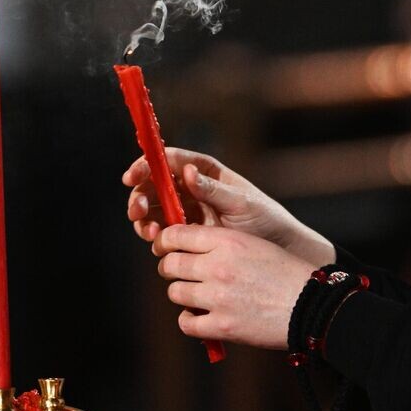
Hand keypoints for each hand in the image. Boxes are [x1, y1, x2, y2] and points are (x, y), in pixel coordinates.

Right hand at [122, 147, 334, 267]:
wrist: (277, 250)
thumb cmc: (265, 219)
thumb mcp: (241, 202)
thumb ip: (213, 189)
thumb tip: (186, 171)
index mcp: (204, 171)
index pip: (168, 159)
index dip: (146, 164)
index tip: (133, 176)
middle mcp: (191, 188)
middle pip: (154, 185)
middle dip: (140, 196)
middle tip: (139, 211)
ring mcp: (187, 211)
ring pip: (153, 209)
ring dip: (144, 218)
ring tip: (150, 232)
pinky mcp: (187, 233)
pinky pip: (162, 230)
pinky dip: (154, 236)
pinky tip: (158, 243)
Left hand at [153, 225, 311, 349]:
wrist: (312, 305)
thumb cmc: (285, 272)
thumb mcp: (253, 243)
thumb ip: (220, 242)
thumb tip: (186, 247)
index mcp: (227, 241)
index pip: (176, 235)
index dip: (165, 242)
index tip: (166, 248)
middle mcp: (218, 267)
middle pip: (170, 264)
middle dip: (170, 268)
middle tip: (177, 274)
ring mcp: (218, 298)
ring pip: (175, 293)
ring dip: (182, 294)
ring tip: (194, 296)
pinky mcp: (222, 326)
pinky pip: (186, 323)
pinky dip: (189, 320)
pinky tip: (199, 317)